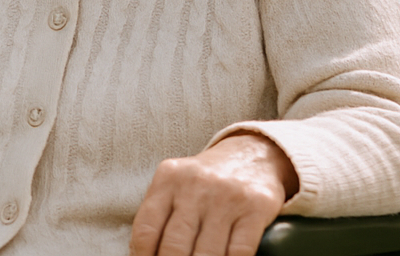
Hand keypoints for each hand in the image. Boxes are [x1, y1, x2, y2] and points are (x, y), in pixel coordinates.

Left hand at [130, 132, 297, 255]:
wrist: (252, 154)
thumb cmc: (206, 181)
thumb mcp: (176, 184)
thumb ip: (160, 215)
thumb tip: (144, 254)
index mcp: (168, 179)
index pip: (146, 229)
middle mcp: (195, 186)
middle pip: (174, 246)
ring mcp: (226, 197)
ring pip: (206, 254)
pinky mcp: (255, 208)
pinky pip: (239, 252)